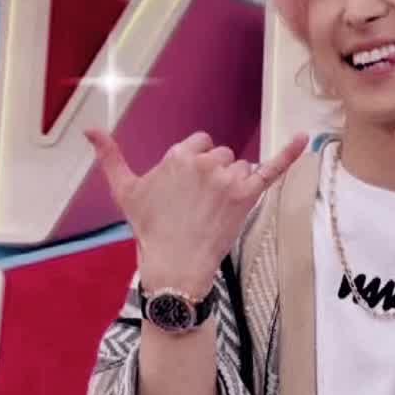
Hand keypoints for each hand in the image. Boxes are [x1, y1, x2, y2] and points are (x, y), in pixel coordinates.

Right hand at [84, 126, 308, 296]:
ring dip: (234, 184)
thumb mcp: (125, 191)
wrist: (175, 265)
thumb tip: (89, 130)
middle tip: (199, 206)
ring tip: (216, 211)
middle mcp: (205, 162)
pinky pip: (272, 169)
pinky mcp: (248, 196)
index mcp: (178, 155)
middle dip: (214, 175)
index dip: (196, 166)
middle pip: (221, 155)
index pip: (199, 144)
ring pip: (241, 167)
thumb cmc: (150, 229)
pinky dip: (289, 153)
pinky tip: (305, 138)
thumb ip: (110, 157)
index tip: (188, 190)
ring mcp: (228, 179)